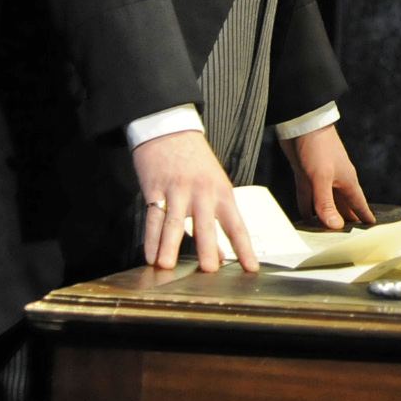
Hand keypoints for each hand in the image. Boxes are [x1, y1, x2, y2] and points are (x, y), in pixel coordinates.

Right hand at [134, 128, 257, 273]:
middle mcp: (202, 192)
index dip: (244, 248)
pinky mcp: (155, 189)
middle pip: (205, 224)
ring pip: (174, 222)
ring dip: (170, 246)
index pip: (236, 225)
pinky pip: (152, 217)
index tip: (251, 268)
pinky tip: (150, 256)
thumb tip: (223, 253)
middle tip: (209, 271)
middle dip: (208, 249)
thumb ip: (219, 219)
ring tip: (167, 267)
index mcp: (222, 192)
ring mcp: (177, 190)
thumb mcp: (216, 186)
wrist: (170, 130)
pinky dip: (150, 239)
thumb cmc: (196, 161)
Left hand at [287, 124, 373, 230]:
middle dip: (345, 221)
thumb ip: (326, 203)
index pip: (359, 204)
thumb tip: (335, 226)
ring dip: (324, 217)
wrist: (302, 124)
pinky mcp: (305, 175)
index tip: (371, 229)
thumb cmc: (318, 145)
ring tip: (325, 233)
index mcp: (347, 182)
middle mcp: (336, 182)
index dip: (364, 217)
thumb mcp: (322, 177)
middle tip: (347, 239)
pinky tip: (305, 217)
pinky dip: (307, 207)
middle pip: (343, 207)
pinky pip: (308, 196)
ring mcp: (320, 179)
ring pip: (325, 203)